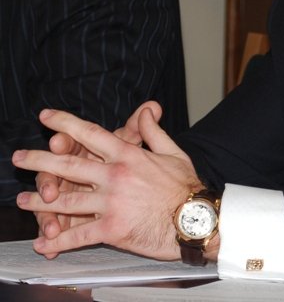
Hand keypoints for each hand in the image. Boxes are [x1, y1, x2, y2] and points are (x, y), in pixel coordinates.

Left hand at [13, 105, 201, 260]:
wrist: (195, 219)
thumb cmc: (186, 186)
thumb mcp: (172, 151)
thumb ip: (153, 131)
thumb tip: (146, 109)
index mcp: (127, 155)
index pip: (90, 134)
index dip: (65, 123)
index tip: (46, 117)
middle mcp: (114, 175)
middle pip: (68, 166)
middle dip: (39, 161)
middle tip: (19, 158)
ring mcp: (111, 202)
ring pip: (66, 201)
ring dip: (40, 202)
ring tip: (23, 201)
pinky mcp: (112, 229)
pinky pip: (78, 234)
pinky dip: (58, 240)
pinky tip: (44, 242)